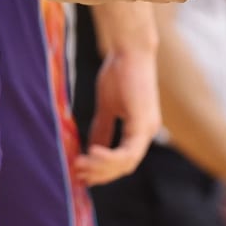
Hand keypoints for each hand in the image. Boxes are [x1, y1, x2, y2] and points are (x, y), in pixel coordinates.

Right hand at [74, 49, 160, 185]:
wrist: (130, 50)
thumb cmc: (119, 73)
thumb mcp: (107, 107)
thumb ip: (102, 129)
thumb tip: (92, 149)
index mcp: (140, 129)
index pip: (124, 161)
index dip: (103, 171)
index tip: (82, 174)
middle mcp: (148, 132)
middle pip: (125, 167)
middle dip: (100, 174)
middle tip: (77, 174)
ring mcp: (148, 129)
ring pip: (126, 163)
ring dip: (101, 168)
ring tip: (79, 164)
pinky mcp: (143, 123)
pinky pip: (127, 152)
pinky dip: (109, 157)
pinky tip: (90, 153)